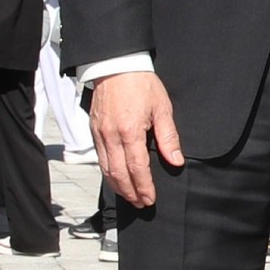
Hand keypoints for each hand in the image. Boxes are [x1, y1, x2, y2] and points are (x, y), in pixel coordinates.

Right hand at [90, 70, 183, 208]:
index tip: (150, 199)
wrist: (116, 65)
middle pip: (118, 174)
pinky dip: (107, 173)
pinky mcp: (94, 130)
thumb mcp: (162, 108)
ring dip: (118, 186)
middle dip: (130, 192)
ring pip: (106, 169)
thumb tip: (176, 161)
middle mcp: (111, 136)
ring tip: (130, 197)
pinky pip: (99, 158)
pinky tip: (116, 179)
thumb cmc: (141, 84)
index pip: (137, 168)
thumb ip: (168, 137)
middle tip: (141, 204)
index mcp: (130, 131)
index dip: (144, 187)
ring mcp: (100, 134)